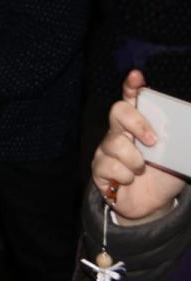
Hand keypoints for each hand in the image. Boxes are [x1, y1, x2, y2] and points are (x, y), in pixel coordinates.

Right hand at [91, 69, 186, 221]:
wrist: (151, 204)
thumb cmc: (164, 174)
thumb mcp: (181, 156)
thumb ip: (186, 140)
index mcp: (140, 124)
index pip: (133, 98)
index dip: (132, 85)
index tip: (137, 76)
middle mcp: (120, 131)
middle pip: (118, 111)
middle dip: (137, 124)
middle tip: (153, 142)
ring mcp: (107, 148)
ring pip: (115, 143)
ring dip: (135, 160)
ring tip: (141, 170)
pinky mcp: (99, 167)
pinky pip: (109, 166)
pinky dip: (124, 176)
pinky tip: (128, 180)